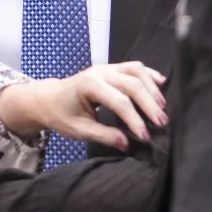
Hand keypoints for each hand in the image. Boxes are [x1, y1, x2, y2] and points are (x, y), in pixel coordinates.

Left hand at [0, 61, 167, 150]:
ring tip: (162, 108)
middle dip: (149, 104)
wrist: (49, 98)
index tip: (145, 136)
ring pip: (137, 71)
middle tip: (161, 123)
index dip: (135, 119)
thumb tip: (128, 144)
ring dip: (152, 89)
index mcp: (89, 85)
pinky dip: (149, 75)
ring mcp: (107, 67)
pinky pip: (134, 67)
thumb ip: (104, 136)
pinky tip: (162, 84)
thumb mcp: (80, 130)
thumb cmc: (63, 115)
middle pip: (132, 84)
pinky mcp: (112, 68)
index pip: (119, 102)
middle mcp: (100, 72)